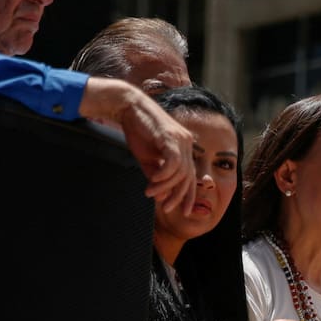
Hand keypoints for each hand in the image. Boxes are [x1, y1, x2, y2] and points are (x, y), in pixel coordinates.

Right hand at [79, 77, 196, 214]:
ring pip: (180, 172)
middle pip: (189, 177)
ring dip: (165, 186)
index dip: (188, 195)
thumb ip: (156, 176)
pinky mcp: (171, 137)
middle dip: (178, 195)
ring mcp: (181, 139)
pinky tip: (152, 179)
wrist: (128, 108)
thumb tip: (162, 196)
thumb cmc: (138, 131)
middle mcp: (187, 143)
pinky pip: (173, 163)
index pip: (191, 176)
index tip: (182, 211)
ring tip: (149, 192)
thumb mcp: (147, 159)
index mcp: (184, 148)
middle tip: (165, 207)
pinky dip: (164, 175)